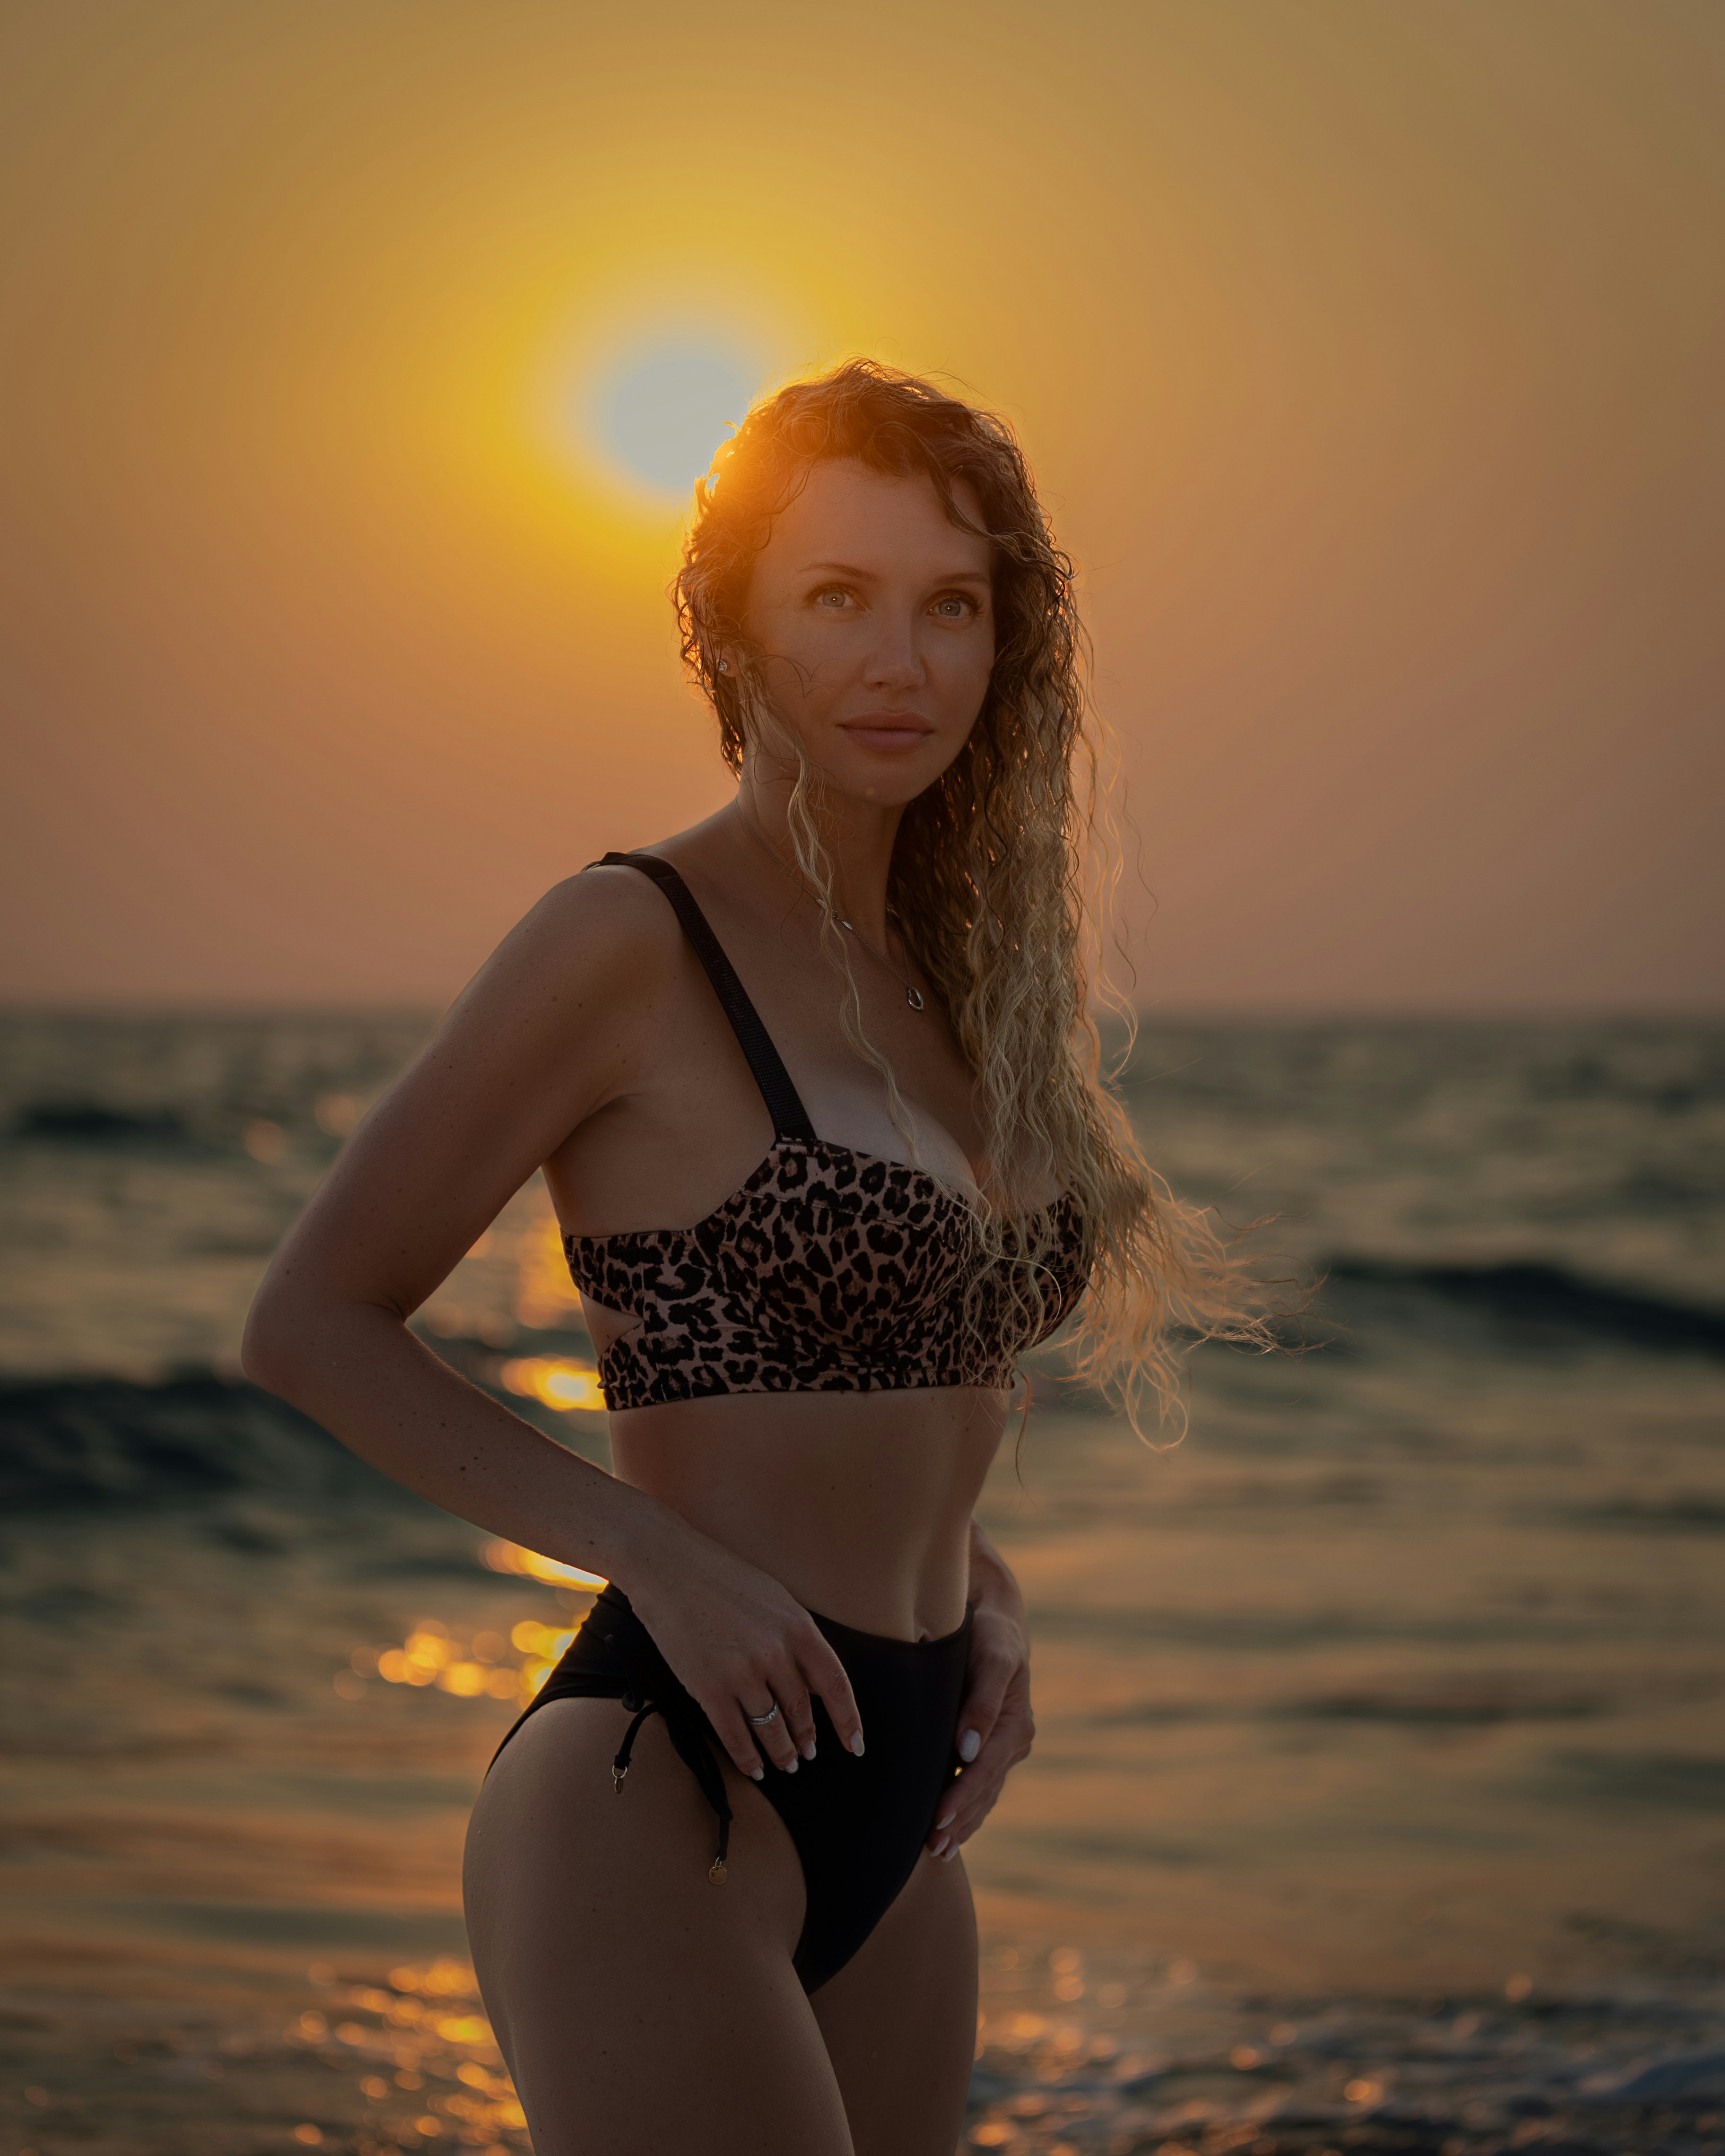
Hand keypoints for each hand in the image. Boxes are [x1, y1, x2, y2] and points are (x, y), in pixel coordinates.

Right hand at [621, 1515, 864, 1781]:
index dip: (848, 1719)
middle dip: (806, 1737)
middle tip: (807, 1753)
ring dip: (781, 1752)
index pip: (835, 1683)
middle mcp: (775, 1652)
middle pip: (801, 1710)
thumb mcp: (775, 1599)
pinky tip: (753, 1767)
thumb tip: (816, 1683)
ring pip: (770, 1728)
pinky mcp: (708, 1687)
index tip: (856, 1744)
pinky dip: (747, 1757)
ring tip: (786, 1764)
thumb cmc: (721, 1577)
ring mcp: (741, 1672)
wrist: (667, 1566)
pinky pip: (734, 1735)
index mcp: (797, 1626)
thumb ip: (798, 1640)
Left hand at [927, 1544, 1032, 1860]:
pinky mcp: (993, 1747)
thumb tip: (968, 1750)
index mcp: (1015, 1724)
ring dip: (964, 1824)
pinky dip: (968, 1810)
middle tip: (932, 1848)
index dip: (962, 1796)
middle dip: (959, 1820)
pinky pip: (983, 1785)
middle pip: (985, 1789)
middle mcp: (1014, 1740)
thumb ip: (981, 1702)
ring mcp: (1006, 1747)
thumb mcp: (991, 1659)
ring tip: (938, 1850)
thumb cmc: (989, 1636)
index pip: (985, 1770)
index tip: (938, 1819)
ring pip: (985, 1794)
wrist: (996, 1621)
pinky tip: (952, 1831)